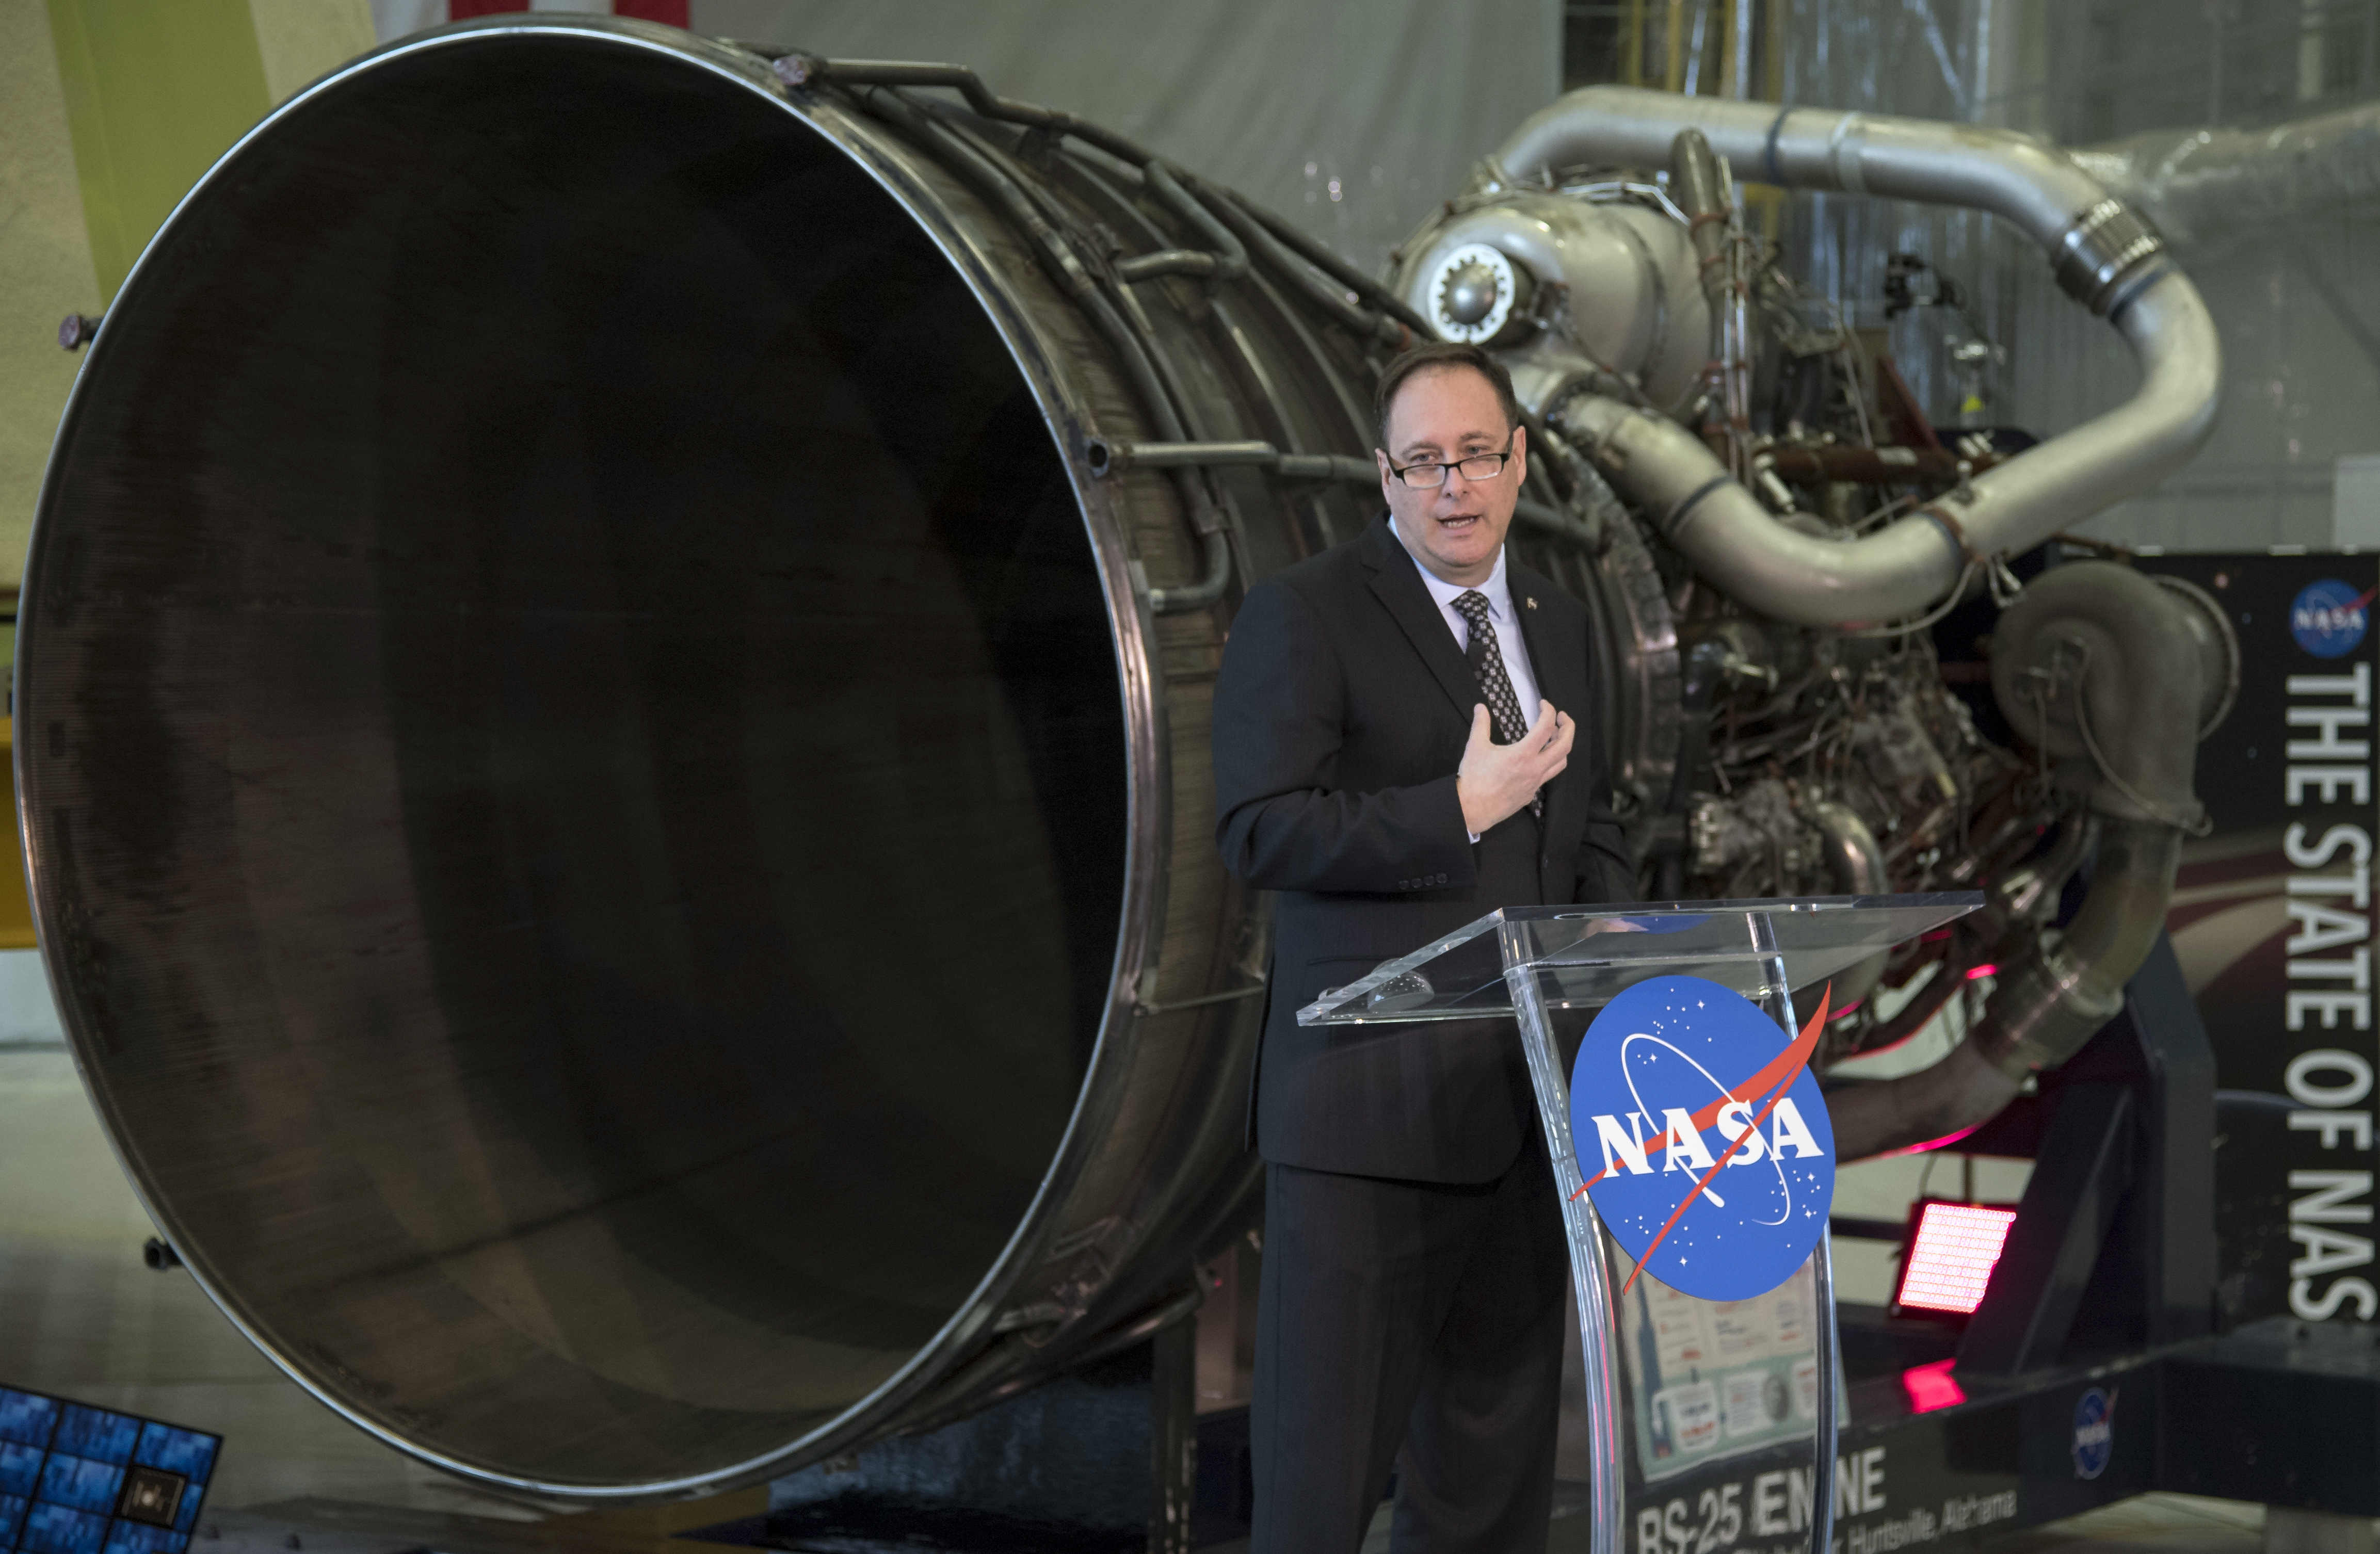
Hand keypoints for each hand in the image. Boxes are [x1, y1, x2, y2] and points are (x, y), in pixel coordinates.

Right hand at [1456, 700, 1571, 834]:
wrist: (1471, 810)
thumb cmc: (1473, 778)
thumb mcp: (1475, 746)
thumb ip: (1480, 724)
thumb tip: (1480, 707)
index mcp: (1522, 755)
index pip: (1546, 727)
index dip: (1549, 711)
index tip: (1543, 704)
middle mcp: (1534, 769)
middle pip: (1565, 745)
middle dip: (1568, 727)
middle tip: (1562, 717)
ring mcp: (1535, 783)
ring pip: (1561, 763)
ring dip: (1562, 746)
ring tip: (1554, 736)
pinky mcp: (1531, 794)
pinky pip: (1547, 776)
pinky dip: (1549, 762)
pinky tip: (1538, 758)